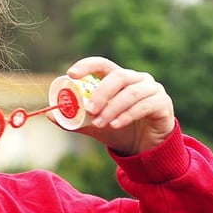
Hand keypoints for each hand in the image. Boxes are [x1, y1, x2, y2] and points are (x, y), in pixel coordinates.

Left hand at [48, 56, 174, 154]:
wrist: (145, 149)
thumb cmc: (119, 130)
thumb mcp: (94, 125)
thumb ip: (75, 120)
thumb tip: (49, 115)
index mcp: (119, 78)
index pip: (103, 64)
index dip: (87, 65)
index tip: (71, 74)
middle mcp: (137, 79)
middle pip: (118, 77)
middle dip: (101, 93)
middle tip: (88, 110)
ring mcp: (152, 89)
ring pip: (130, 93)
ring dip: (112, 109)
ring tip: (100, 124)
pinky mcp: (162, 103)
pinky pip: (144, 105)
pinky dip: (127, 115)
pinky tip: (115, 125)